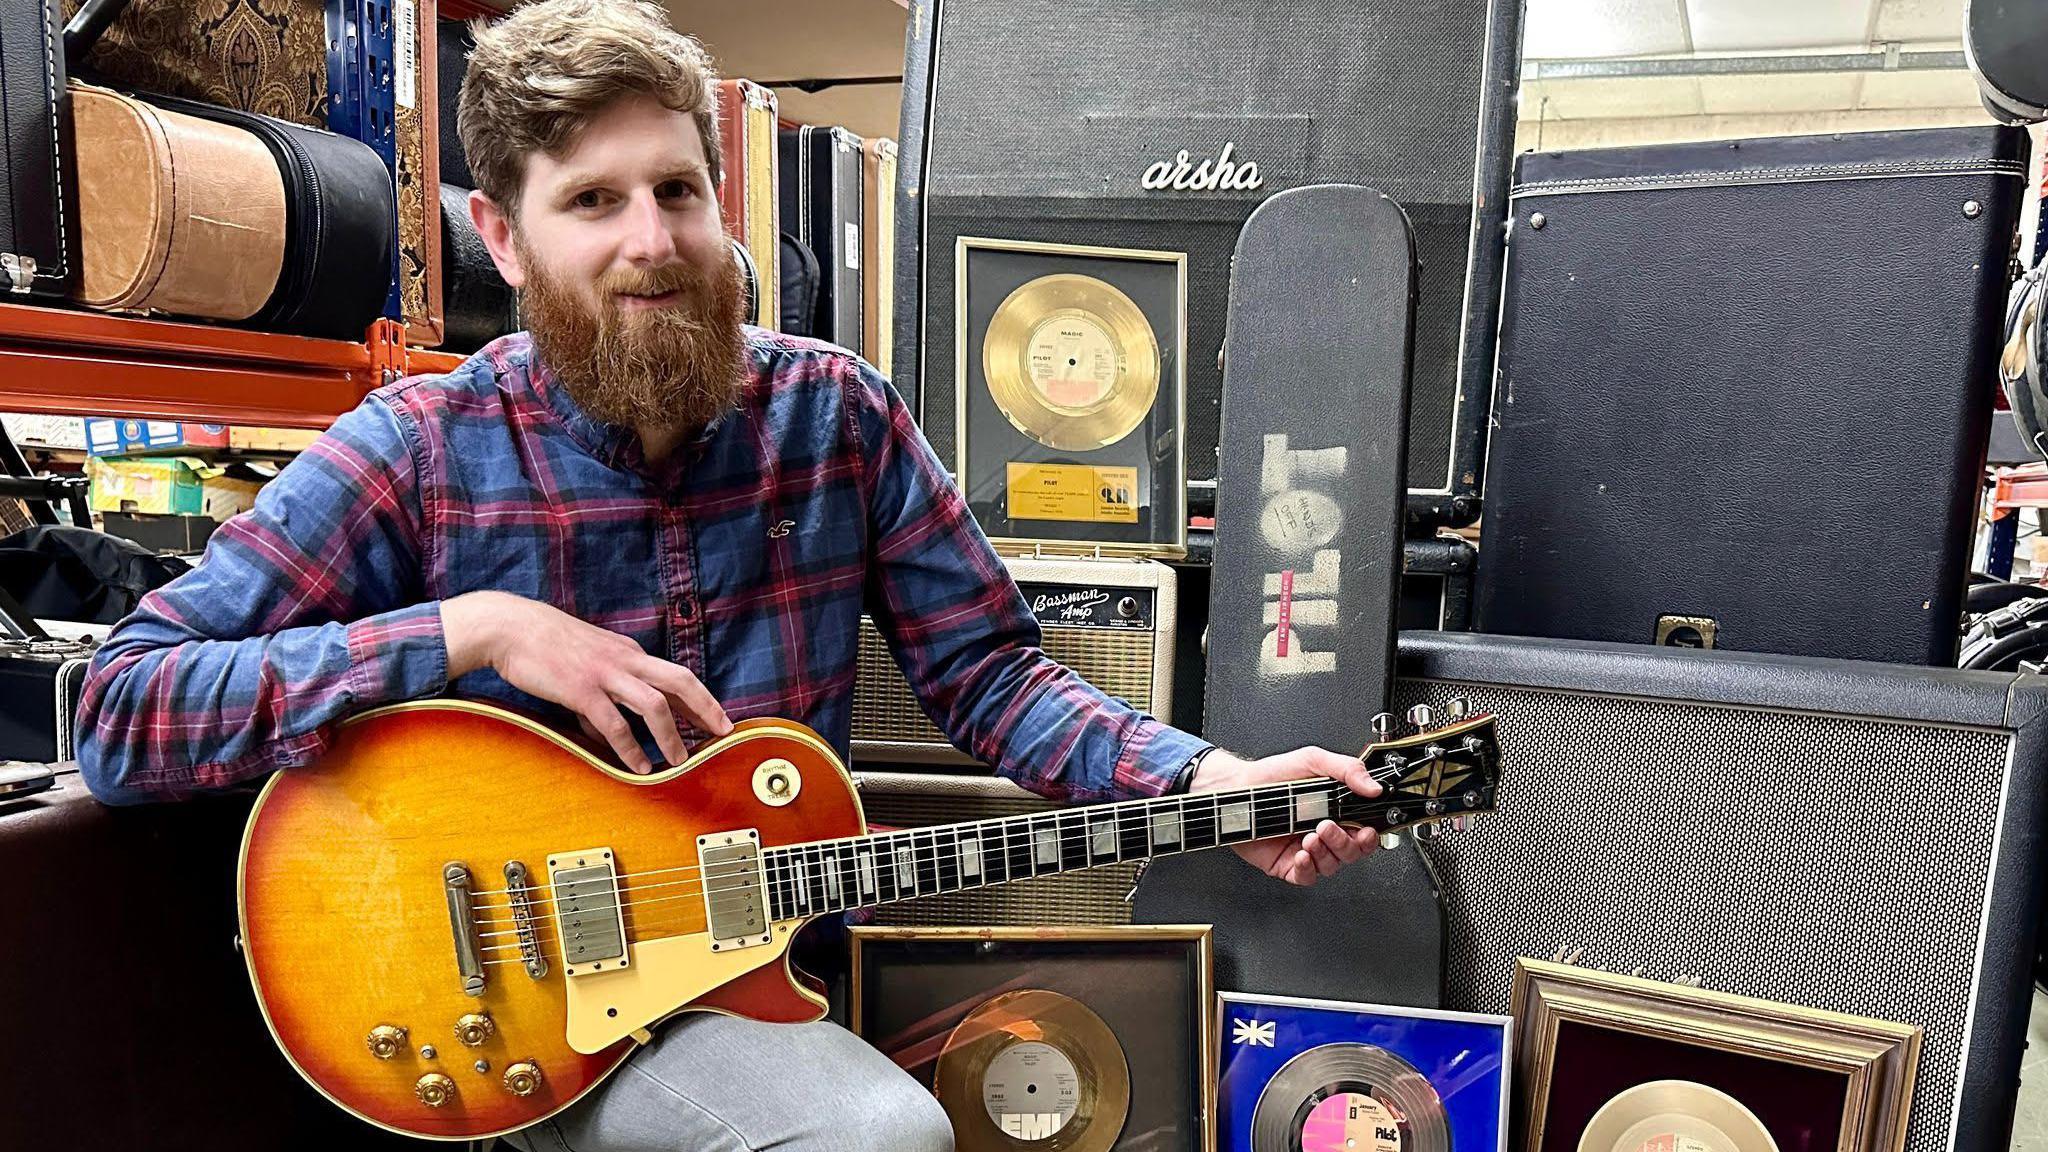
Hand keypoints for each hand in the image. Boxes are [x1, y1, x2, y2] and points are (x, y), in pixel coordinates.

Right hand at [441, 591, 731, 773]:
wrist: (510, 627)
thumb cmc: (544, 644)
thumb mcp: (585, 664)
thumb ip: (602, 696)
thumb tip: (608, 733)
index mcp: (628, 652)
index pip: (674, 675)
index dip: (700, 698)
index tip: (715, 719)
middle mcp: (625, 659)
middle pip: (680, 681)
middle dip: (705, 708)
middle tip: (722, 732)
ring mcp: (605, 673)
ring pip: (654, 704)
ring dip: (671, 736)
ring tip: (680, 761)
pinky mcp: (581, 690)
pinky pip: (614, 723)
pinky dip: (630, 748)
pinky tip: (639, 766)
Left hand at [1186, 747, 1380, 885]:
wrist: (1238, 788)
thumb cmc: (1273, 776)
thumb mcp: (1313, 761)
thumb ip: (1347, 770)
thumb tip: (1373, 786)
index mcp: (1336, 811)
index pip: (1364, 831)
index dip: (1369, 836)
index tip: (1366, 830)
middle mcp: (1324, 833)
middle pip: (1351, 852)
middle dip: (1344, 843)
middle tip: (1326, 827)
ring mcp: (1307, 850)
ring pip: (1331, 866)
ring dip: (1325, 854)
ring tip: (1310, 837)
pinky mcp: (1287, 865)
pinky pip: (1306, 877)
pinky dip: (1307, 869)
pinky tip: (1301, 855)